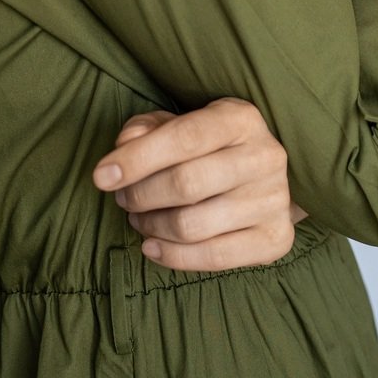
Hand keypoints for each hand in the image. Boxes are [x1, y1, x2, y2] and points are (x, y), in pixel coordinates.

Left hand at [91, 97, 307, 269]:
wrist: (263, 179)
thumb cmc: (208, 147)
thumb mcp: (177, 124)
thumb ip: (146, 129)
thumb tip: (124, 147)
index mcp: (241, 118)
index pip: (185, 137)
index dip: (138, 159)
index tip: (101, 177)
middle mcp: (266, 156)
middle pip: (187, 184)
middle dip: (140, 196)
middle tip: (122, 199)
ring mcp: (276, 200)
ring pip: (194, 225)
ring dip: (152, 226)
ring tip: (138, 219)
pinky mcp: (277, 238)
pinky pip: (215, 259)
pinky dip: (173, 257)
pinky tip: (152, 245)